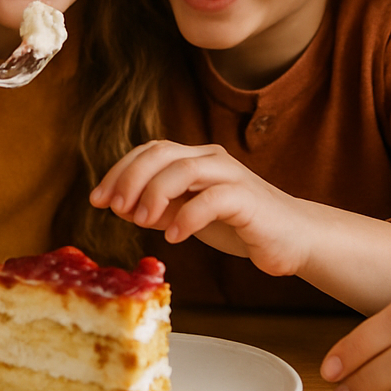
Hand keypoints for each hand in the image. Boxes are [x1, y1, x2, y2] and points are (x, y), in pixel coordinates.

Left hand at [88, 140, 312, 276]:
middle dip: (130, 178)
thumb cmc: (240, 226)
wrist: (293, 239)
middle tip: (113, 207)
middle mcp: (211, 160)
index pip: (149, 151)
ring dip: (154, 193)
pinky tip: (173, 236)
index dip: (119, 171)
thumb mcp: (189, 216)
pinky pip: (213, 199)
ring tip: (141, 220)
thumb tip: (122, 207)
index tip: (97, 198)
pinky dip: (187, 216)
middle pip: (161, 152)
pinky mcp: (248, 199)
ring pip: (184, 169)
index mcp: (195, 159)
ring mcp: (231, 176)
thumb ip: (160, 209)